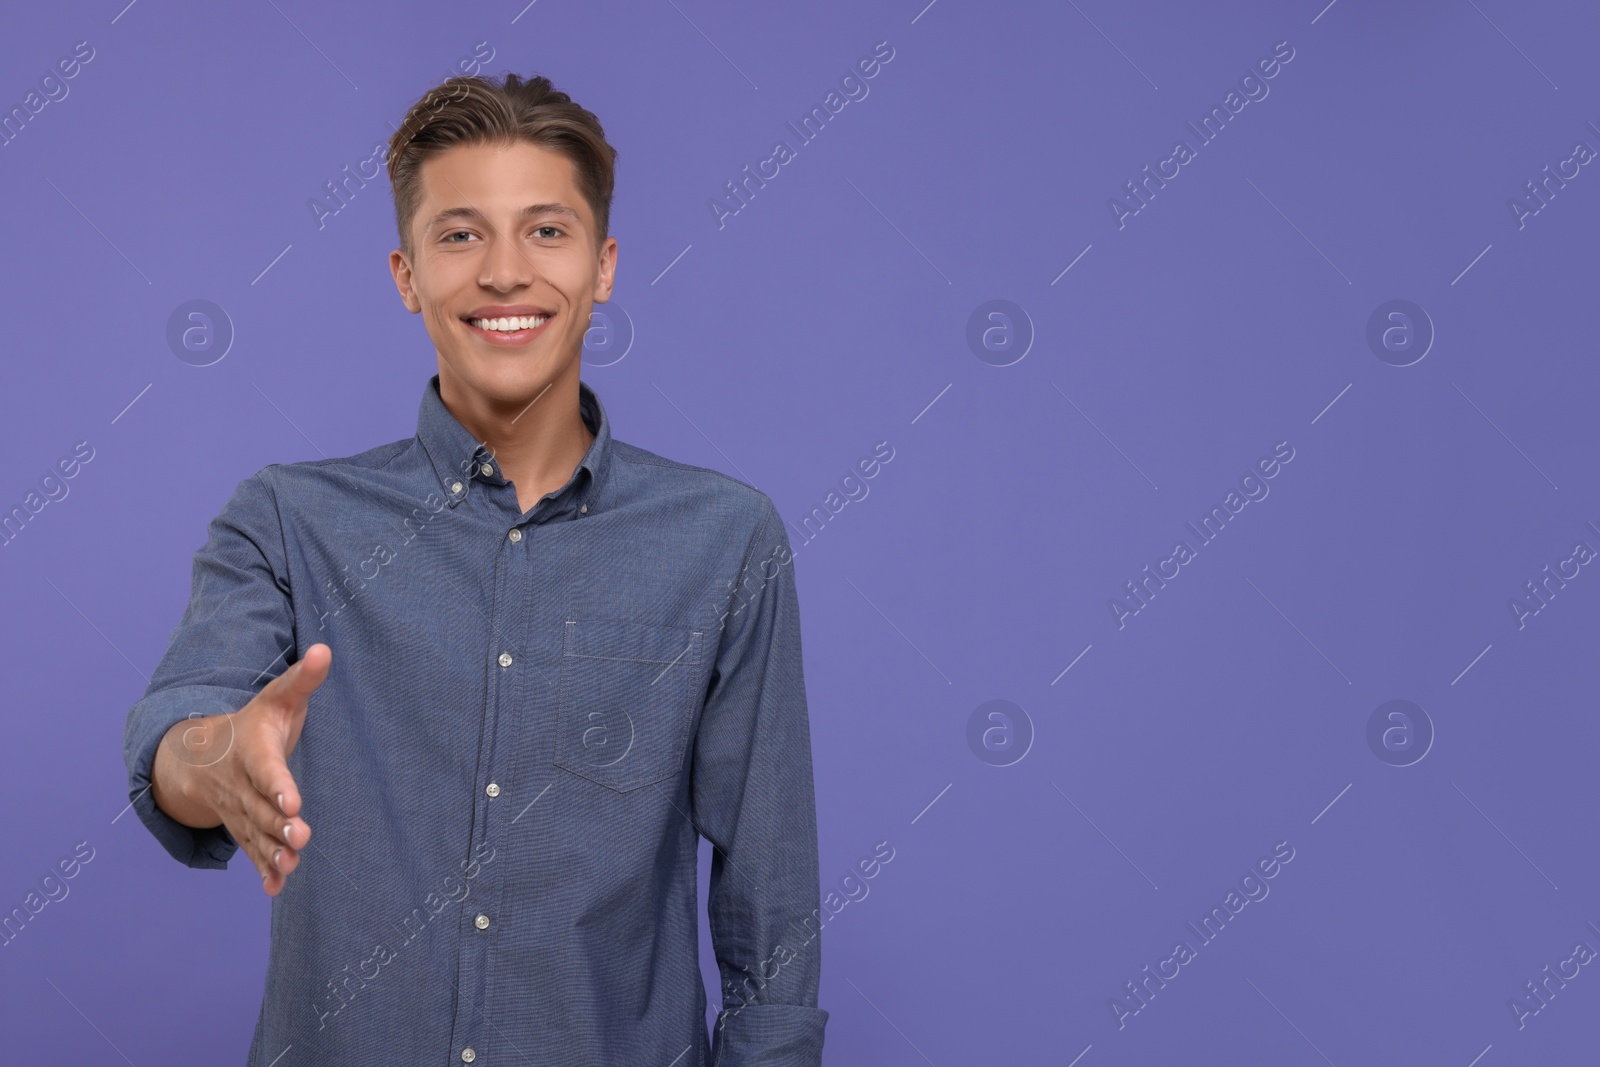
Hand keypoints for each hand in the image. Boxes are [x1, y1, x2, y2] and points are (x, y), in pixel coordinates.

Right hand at [151, 643, 330, 894]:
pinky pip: (250, 851)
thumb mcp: (277, 697)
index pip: (265, 769)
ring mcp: (239, 810)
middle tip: (301, 836)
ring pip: (255, 833)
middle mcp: (241, 785)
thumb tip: (326, 650)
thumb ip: (303, 678)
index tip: (293, 800)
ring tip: (292, 865)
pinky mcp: (243, 828)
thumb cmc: (254, 723)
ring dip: (272, 851)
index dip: (278, 785)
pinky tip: (277, 888)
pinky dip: (262, 870)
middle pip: (260, 807)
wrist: (200, 754)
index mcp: (252, 751)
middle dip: (278, 824)